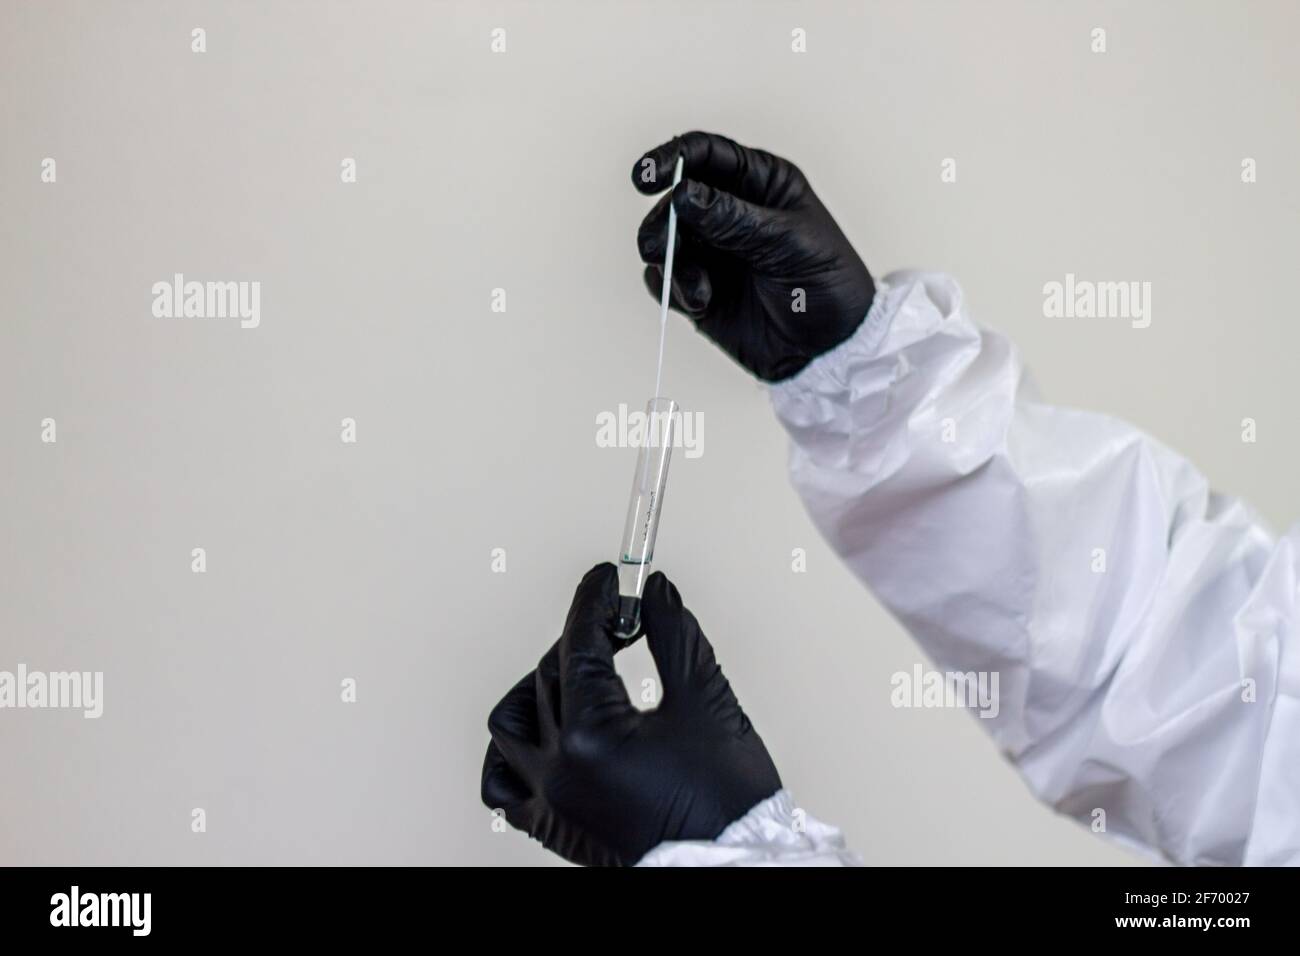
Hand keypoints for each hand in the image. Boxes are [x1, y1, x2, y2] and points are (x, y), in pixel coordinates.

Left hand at [480, 563, 780, 865]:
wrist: (735, 865)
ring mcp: (550, 801)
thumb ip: (674, 636)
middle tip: (617, 624)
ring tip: (572, 673)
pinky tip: (539, 735)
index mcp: (592, 736)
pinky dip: (512, 753)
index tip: (607, 580)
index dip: (593, 602)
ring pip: (511, 726)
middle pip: (548, 675)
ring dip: (536, 689)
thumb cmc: (725, 803)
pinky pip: (504, 785)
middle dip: (581, 639)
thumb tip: (655, 593)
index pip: (578, 644)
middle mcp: (559, 770)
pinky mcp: (553, 827)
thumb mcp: (706, 702)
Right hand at [633, 131, 874, 381]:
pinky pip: (662, 281)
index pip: (705, 154)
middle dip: (664, 224)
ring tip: (700, 291)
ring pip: (662, 240)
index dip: (671, 158)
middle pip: (672, 199)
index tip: (646, 178)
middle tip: (664, 247)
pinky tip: (702, 304)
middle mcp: (728, 210)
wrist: (828, 348)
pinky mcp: (696, 288)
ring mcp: (710, 250)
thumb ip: (734, 219)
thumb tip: (683, 195)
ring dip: (671, 264)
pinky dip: (672, 291)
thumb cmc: (826, 284)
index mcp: (759, 183)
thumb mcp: (788, 243)